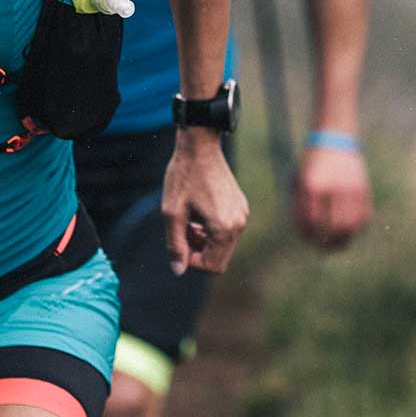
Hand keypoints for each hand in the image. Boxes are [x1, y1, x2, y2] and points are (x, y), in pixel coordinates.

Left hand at [162, 130, 248, 274]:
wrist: (200, 146)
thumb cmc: (184, 177)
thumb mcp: (172, 213)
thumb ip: (175, 244)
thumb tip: (178, 270)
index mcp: (224, 228)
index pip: (212, 267)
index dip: (192, 261)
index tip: (179, 242)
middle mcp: (239, 224)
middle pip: (219, 259)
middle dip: (199, 252)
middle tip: (183, 230)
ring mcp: (243, 215)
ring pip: (223, 246)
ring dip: (204, 241)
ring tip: (189, 220)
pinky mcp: (241, 207)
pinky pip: (227, 231)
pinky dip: (212, 230)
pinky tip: (199, 213)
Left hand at [294, 143, 372, 249]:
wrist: (334, 138)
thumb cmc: (311, 163)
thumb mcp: (300, 179)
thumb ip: (301, 205)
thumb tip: (307, 234)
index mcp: (311, 185)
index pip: (310, 221)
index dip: (307, 235)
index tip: (307, 240)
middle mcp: (332, 188)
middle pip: (333, 227)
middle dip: (327, 243)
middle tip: (322, 249)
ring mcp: (350, 188)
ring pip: (351, 225)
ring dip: (344, 240)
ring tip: (337, 246)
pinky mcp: (363, 189)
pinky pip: (363, 217)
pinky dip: (357, 228)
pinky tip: (349, 231)